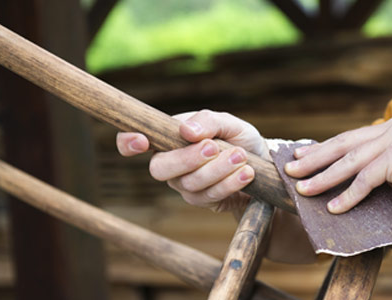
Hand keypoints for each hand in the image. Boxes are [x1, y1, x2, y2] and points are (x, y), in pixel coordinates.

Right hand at [116, 110, 268, 211]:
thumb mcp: (229, 123)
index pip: (132, 141)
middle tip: (213, 147)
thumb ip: (208, 121)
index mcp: (168, 137)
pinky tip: (246, 173)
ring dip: (217, 169)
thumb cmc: (239, 137)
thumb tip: (187, 130)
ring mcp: (184, 184)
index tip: (141, 141)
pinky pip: (209, 196)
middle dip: (186, 159)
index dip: (128, 142)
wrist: (263, 162)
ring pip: (189, 183)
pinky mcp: (203, 200)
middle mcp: (170, 163)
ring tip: (240, 157)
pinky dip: (230, 183)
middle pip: (159, 169)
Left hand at [284, 116, 391, 222]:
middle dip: (314, 159)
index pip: (350, 138)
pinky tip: (334, 208)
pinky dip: (348, 196)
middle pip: (344, 146)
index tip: (301, 156)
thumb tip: (344, 172)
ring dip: (323, 179)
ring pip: (350, 163)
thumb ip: (378, 163)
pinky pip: (365, 180)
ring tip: (303, 190)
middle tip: (290, 169)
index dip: (323, 149)